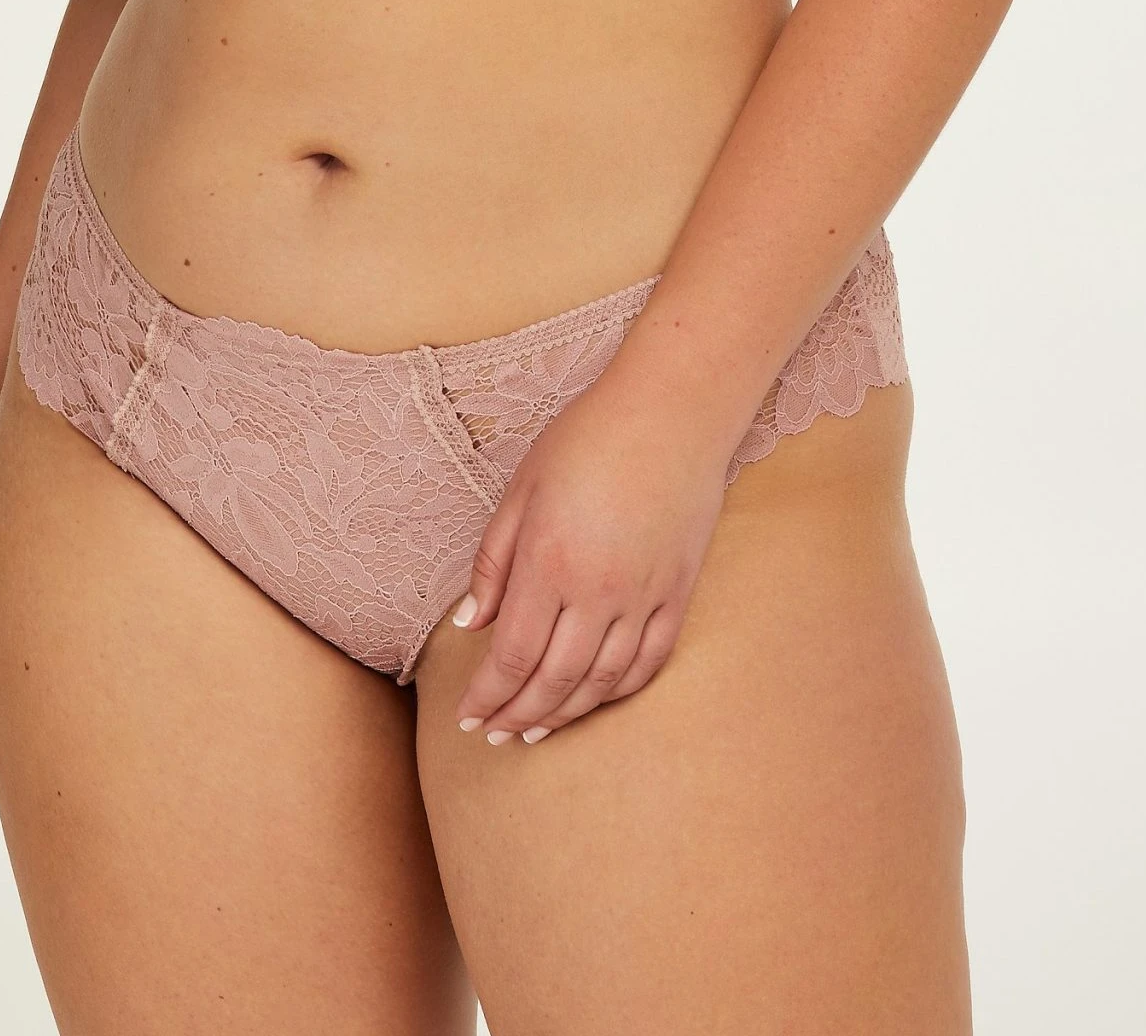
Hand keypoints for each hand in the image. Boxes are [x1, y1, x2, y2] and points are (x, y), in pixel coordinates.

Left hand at [451, 375, 732, 744]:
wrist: (672, 410)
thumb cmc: (588, 438)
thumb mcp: (522, 490)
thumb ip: (494, 562)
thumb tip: (470, 625)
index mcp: (549, 563)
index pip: (512, 658)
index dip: (487, 696)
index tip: (468, 718)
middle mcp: (598, 591)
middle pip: (554, 682)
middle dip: (519, 716)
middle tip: (496, 735)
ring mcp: (644, 596)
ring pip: (601, 683)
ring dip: (564, 715)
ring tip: (536, 730)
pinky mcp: (678, 592)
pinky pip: (649, 662)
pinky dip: (618, 692)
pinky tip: (593, 699)